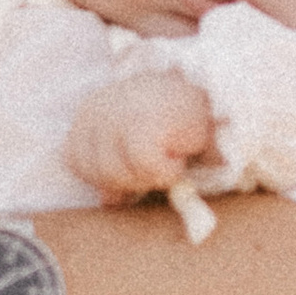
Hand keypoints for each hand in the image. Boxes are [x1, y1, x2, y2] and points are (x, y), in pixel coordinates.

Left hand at [65, 70, 215, 202]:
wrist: (219, 93)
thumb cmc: (177, 121)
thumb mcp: (137, 145)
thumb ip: (117, 169)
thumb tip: (108, 201)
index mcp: (89, 112)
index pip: (76, 161)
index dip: (104, 176)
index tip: (135, 168)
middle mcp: (97, 109)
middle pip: (97, 172)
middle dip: (130, 180)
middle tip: (160, 162)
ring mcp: (117, 113)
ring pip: (117, 175)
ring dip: (150, 176)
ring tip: (171, 153)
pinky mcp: (143, 123)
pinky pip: (146, 168)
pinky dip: (168, 171)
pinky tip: (181, 152)